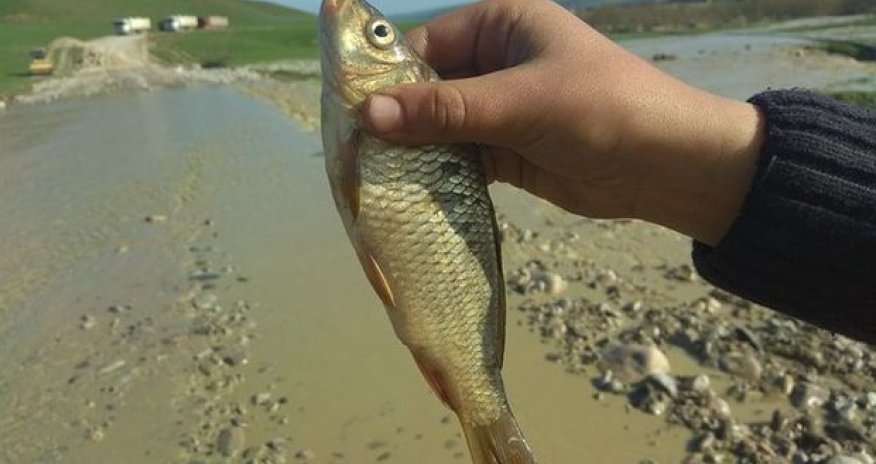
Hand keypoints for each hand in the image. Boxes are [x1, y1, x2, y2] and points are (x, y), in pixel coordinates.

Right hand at [362, 0, 763, 245]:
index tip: (350, 112)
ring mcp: (501, 109)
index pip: (426, 44)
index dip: (388, 76)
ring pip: (441, 126)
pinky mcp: (508, 151)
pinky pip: (461, 158)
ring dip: (415, 150)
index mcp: (501, 25)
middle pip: (429, 87)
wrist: (670, 166)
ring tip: (374, 177)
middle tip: (355, 151)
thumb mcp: (522, 103)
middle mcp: (496, 62)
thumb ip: (447, 110)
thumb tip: (369, 115)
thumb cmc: (603, 110)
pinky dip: (439, 173)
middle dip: (397, 118)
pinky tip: (411, 191)